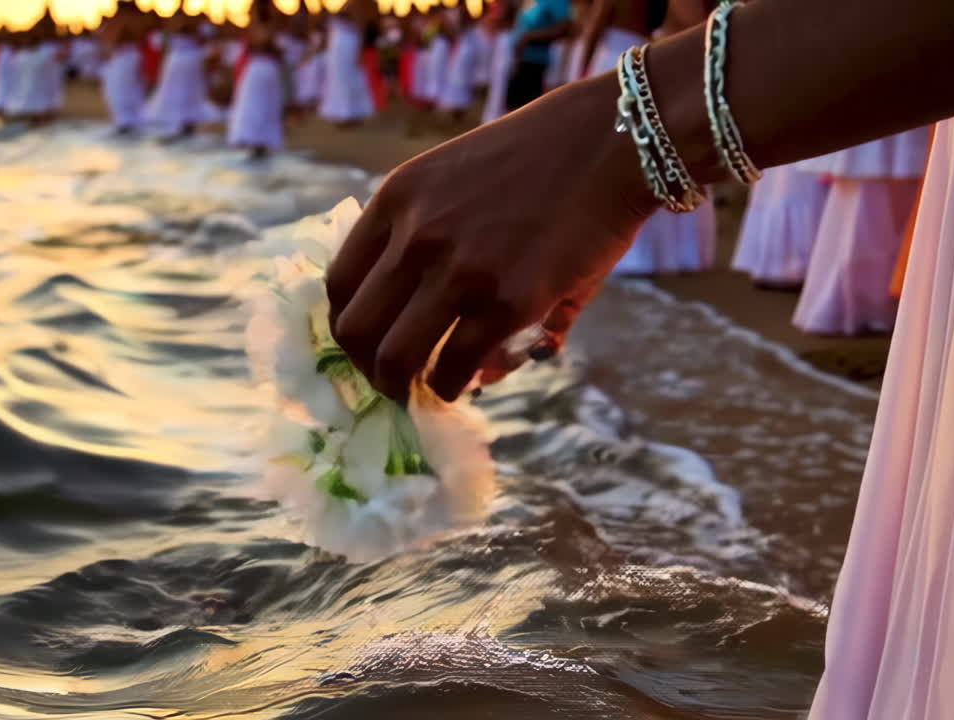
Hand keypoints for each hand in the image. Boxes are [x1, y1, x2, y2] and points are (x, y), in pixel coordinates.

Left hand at [326, 74, 658, 401]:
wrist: (613, 141)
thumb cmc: (543, 158)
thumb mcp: (459, 179)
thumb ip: (433, 245)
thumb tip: (429, 313)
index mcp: (396, 199)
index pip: (339, 284)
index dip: (347, 328)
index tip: (369, 345)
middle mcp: (415, 236)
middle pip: (355, 331)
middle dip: (368, 369)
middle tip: (393, 381)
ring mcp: (458, 272)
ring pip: (396, 359)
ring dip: (405, 388)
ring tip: (426, 391)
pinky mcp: (506, 303)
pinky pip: (456, 367)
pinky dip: (455, 387)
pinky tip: (468, 385)